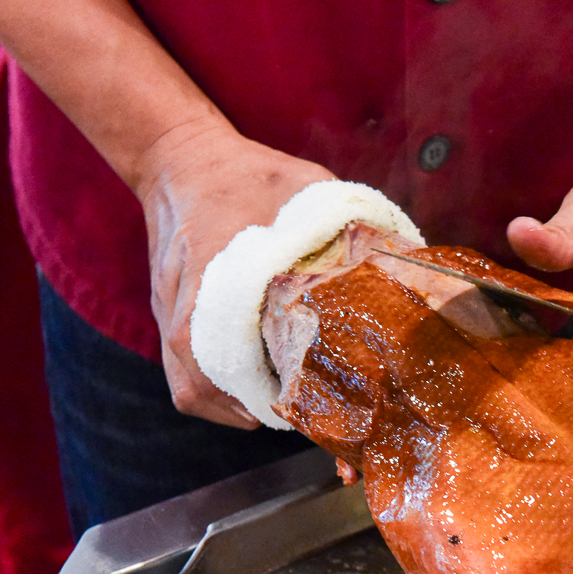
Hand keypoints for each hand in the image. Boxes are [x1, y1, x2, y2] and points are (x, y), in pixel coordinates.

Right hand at [135, 122, 334, 426]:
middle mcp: (183, 307)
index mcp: (216, 279)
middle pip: (206, 386)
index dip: (269, 392)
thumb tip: (405, 254)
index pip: (231, 358)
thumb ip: (347, 222)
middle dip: (257, 409)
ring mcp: (169, 316)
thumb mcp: (302, 187)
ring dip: (234, 405)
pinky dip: (215, 391)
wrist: (176, 156)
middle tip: (305, 417)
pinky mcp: (167, 317)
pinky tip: (251, 392)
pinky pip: (181, 375)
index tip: (308, 406)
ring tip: (282, 410)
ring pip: (191, 389)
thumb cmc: (244, 172)